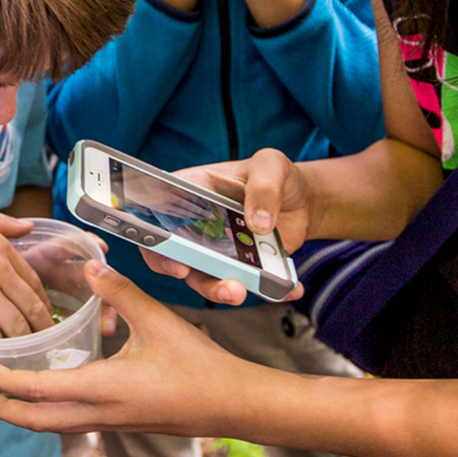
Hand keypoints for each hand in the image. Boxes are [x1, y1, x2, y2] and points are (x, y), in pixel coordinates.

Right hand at [0, 201, 55, 338]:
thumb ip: (0, 223)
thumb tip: (29, 226)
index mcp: (1, 246)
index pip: (33, 280)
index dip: (41, 300)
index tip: (43, 313)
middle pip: (31, 306)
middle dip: (41, 326)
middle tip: (45, 341)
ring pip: (15, 325)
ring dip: (22, 342)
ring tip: (24, 353)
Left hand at [0, 261, 255, 435]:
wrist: (232, 404)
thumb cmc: (198, 365)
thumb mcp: (158, 320)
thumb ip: (119, 292)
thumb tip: (89, 264)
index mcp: (103, 390)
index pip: (39, 392)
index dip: (6, 383)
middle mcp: (101, 414)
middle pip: (38, 422)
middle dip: (5, 409)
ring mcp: (111, 423)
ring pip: (56, 425)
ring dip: (27, 413)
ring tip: (7, 393)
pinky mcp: (122, 423)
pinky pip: (74, 422)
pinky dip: (52, 411)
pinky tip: (53, 391)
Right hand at [140, 150, 313, 303]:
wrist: (301, 199)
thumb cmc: (274, 174)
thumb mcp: (270, 165)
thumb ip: (264, 187)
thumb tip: (258, 223)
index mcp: (191, 194)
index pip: (158, 218)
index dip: (157, 242)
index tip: (173, 259)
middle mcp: (197, 226)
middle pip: (177, 255)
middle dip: (188, 273)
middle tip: (200, 277)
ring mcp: (218, 251)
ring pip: (206, 277)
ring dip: (220, 289)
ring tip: (239, 291)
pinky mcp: (243, 268)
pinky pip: (249, 285)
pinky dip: (268, 290)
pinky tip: (288, 289)